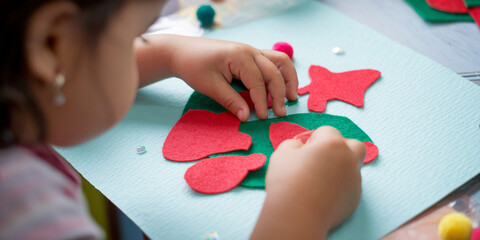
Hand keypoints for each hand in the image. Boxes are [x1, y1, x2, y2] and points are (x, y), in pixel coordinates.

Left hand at [166, 35, 297, 120]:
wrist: (182, 51)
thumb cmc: (193, 66)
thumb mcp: (210, 86)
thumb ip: (230, 101)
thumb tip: (247, 117)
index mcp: (240, 57)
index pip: (258, 82)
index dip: (263, 102)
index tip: (263, 117)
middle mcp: (250, 51)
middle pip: (274, 72)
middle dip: (279, 94)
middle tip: (280, 113)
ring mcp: (252, 51)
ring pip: (280, 62)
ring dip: (287, 79)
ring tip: (291, 97)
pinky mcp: (250, 54)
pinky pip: (272, 61)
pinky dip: (280, 73)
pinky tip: (282, 87)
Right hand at [251, 126, 364, 238]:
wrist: (297, 216)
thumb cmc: (288, 181)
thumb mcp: (282, 154)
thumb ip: (293, 144)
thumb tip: (300, 146)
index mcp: (332, 143)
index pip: (327, 131)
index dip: (314, 138)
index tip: (303, 150)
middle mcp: (348, 159)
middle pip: (353, 144)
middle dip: (340, 147)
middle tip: (322, 158)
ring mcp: (354, 179)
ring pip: (353, 166)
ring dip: (341, 167)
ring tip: (321, 177)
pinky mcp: (355, 198)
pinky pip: (350, 185)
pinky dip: (340, 185)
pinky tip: (324, 193)